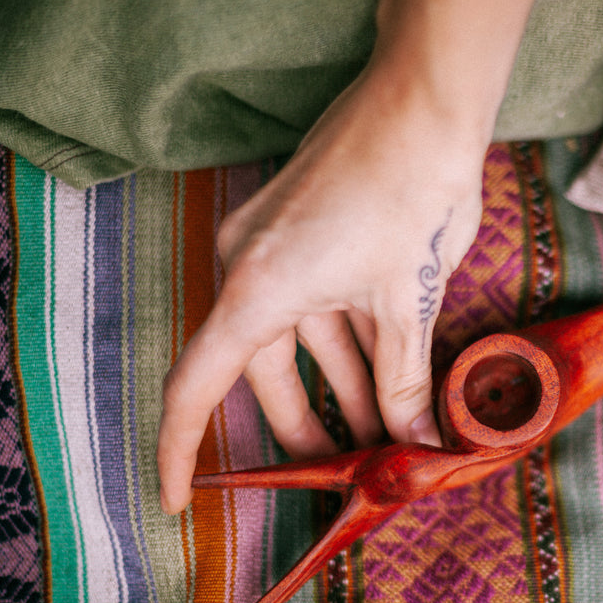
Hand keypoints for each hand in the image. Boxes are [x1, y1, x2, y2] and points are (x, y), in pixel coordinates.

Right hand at [154, 0, 546, 514]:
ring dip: (345, 389)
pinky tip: (396, 384)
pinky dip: (356, 348)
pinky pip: (323, 310)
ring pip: (304, 345)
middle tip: (350, 471)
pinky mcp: (312, 237)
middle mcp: (253, 270)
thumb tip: (416, 443)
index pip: (196, 389)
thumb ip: (405, 379)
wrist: (426, 101)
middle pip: (265, 374)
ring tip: (390, 436)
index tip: (176, 501)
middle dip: (310, 428)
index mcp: (255, 290)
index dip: (181, 451)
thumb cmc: (408, 190)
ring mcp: (282, 251)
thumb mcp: (407, 300)